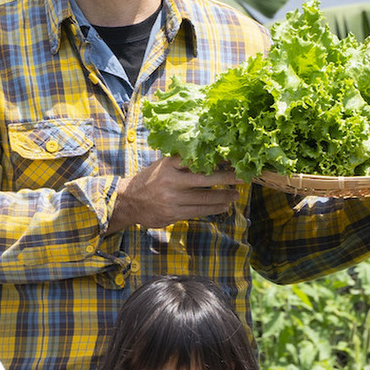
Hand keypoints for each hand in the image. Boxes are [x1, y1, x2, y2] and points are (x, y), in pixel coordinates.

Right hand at [108, 156, 241, 231]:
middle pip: (205, 179)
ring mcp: (172, 199)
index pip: (195, 158)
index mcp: (168, 165)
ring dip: (224, 196)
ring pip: (204, 198)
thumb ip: (181, 162)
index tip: (231, 156)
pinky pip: (199, 212)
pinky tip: (224, 206)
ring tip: (236, 194)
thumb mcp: (162, 165)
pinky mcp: (173, 214)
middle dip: (226, 177)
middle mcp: (171, 181)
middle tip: (242, 176)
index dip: (215, 157)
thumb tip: (208, 156)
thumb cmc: (149, 180)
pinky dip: (214, 209)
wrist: (128, 202)